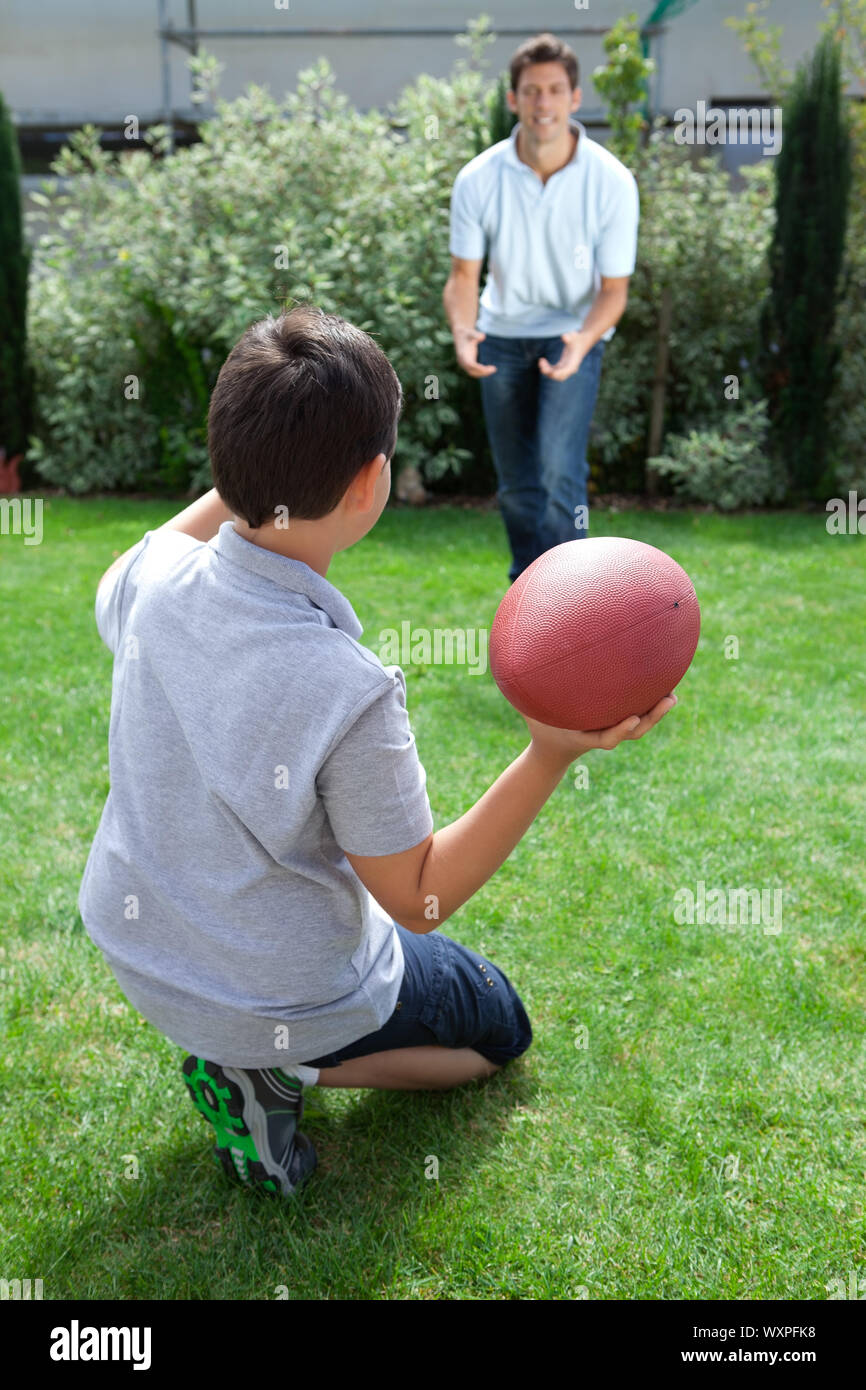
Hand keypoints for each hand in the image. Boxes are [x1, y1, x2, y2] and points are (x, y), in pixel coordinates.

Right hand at [454, 327, 496, 377]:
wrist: (460, 335)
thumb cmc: (467, 334)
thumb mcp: (471, 332)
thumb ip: (476, 335)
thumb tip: (483, 336)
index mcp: (462, 355)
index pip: (471, 365)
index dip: (480, 368)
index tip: (490, 369)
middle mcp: (462, 361)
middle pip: (472, 371)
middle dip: (483, 372)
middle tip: (494, 369)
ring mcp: (463, 364)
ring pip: (473, 373)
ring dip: (483, 373)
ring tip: (493, 369)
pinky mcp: (466, 365)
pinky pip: (473, 372)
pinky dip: (481, 372)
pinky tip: (489, 369)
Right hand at [523, 694, 677, 766]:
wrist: (552, 751)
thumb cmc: (540, 728)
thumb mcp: (529, 713)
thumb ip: (523, 696)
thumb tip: (510, 669)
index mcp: (586, 736)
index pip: (607, 738)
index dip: (621, 730)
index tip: (632, 719)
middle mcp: (604, 734)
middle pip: (634, 730)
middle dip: (652, 718)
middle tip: (668, 700)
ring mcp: (612, 728)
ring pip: (640, 725)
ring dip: (657, 712)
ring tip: (673, 695)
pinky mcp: (616, 721)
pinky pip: (637, 713)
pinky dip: (650, 704)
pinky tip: (661, 684)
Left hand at [538, 331, 586, 381]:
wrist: (581, 342)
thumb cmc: (577, 338)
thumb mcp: (574, 335)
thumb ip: (569, 336)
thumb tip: (564, 337)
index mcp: (574, 362)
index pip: (567, 371)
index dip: (560, 373)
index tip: (552, 373)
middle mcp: (570, 368)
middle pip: (560, 377)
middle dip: (550, 373)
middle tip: (542, 365)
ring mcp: (566, 368)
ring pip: (555, 375)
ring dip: (546, 371)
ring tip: (541, 360)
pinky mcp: (562, 366)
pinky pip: (553, 371)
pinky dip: (547, 368)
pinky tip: (542, 360)